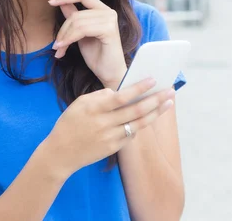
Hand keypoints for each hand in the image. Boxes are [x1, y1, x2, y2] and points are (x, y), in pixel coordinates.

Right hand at [43, 78, 174, 178]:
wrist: (60, 153)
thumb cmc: (69, 123)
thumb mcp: (79, 103)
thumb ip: (100, 96)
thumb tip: (119, 91)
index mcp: (95, 108)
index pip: (122, 96)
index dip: (139, 88)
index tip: (153, 79)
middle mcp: (104, 123)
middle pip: (136, 110)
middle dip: (156, 99)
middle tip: (170, 90)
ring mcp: (110, 137)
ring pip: (139, 123)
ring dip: (156, 112)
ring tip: (168, 103)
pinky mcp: (113, 148)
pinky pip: (132, 134)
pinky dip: (142, 124)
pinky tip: (150, 116)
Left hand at [49, 0, 126, 87]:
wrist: (109, 74)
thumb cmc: (96, 55)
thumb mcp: (80, 33)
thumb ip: (74, 16)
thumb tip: (61, 2)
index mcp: (103, 10)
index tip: (50, 2)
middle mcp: (109, 12)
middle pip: (76, 14)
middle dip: (62, 30)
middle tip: (56, 45)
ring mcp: (110, 20)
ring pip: (77, 22)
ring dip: (64, 37)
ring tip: (60, 49)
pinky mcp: (109, 30)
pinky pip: (82, 30)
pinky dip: (69, 39)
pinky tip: (64, 49)